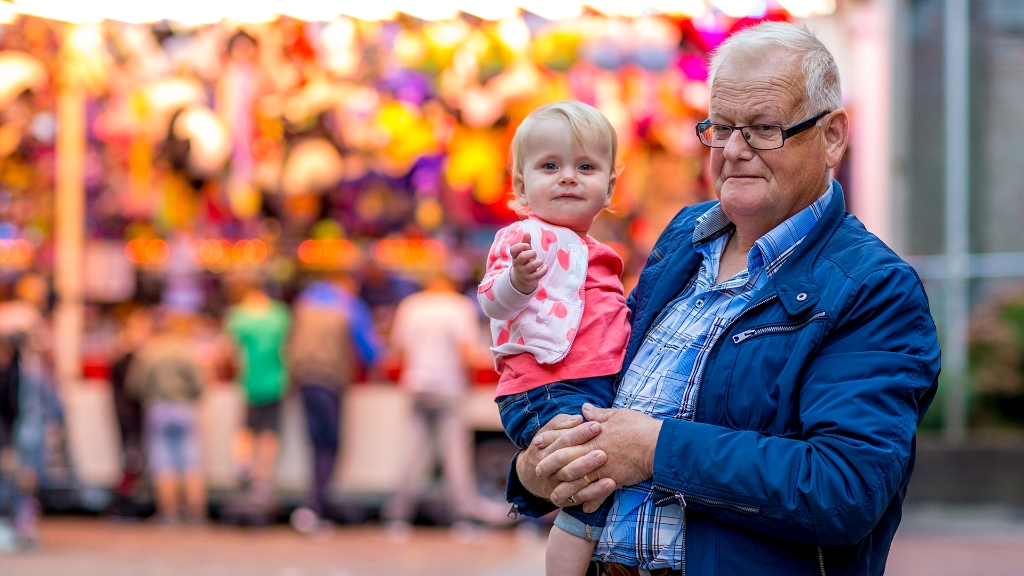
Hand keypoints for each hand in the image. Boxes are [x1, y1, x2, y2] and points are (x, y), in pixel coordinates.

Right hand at [509, 232, 546, 293]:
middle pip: (522, 257)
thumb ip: (525, 242)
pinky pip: (538, 275)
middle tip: (534, 254)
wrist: (522, 277)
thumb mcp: (524, 251)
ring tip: (540, 261)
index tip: (528, 246)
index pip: (513, 250)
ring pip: (531, 266)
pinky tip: (544, 267)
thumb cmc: (525, 260)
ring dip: (539, 261)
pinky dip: (544, 269)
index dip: (521, 246)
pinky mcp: (529, 279)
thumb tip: (526, 233)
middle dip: (532, 253)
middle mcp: (517, 265)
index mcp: (515, 256)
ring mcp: (523, 273)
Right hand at [515, 413, 606, 504]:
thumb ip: (561, 423)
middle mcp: (548, 468)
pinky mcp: (564, 498)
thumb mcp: (546, 432)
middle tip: (603, 451)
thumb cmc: (544, 447)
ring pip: (571, 480)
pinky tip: (610, 484)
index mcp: (544, 449)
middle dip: (584, 455)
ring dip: (589, 473)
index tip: (597, 426)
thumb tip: (578, 418)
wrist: (529, 476)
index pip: (562, 439)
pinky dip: (595, 491)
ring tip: (607, 465)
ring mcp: (555, 485)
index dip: (579, 433)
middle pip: (565, 460)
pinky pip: (580, 496)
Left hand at [538, 404, 661, 512]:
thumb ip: (598, 414)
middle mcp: (593, 451)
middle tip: (537, 472)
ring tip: (554, 498)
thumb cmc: (639, 427)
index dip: (549, 440)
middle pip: (565, 460)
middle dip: (549, 466)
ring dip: (565, 491)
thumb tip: (584, 408)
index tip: (537, 443)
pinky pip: (599, 494)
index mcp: (592, 434)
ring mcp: (603, 467)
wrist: (658, 445)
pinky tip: (585, 509)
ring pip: (577, 482)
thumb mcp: (617, 414)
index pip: (565, 436)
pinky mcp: (614, 480)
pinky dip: (592, 502)